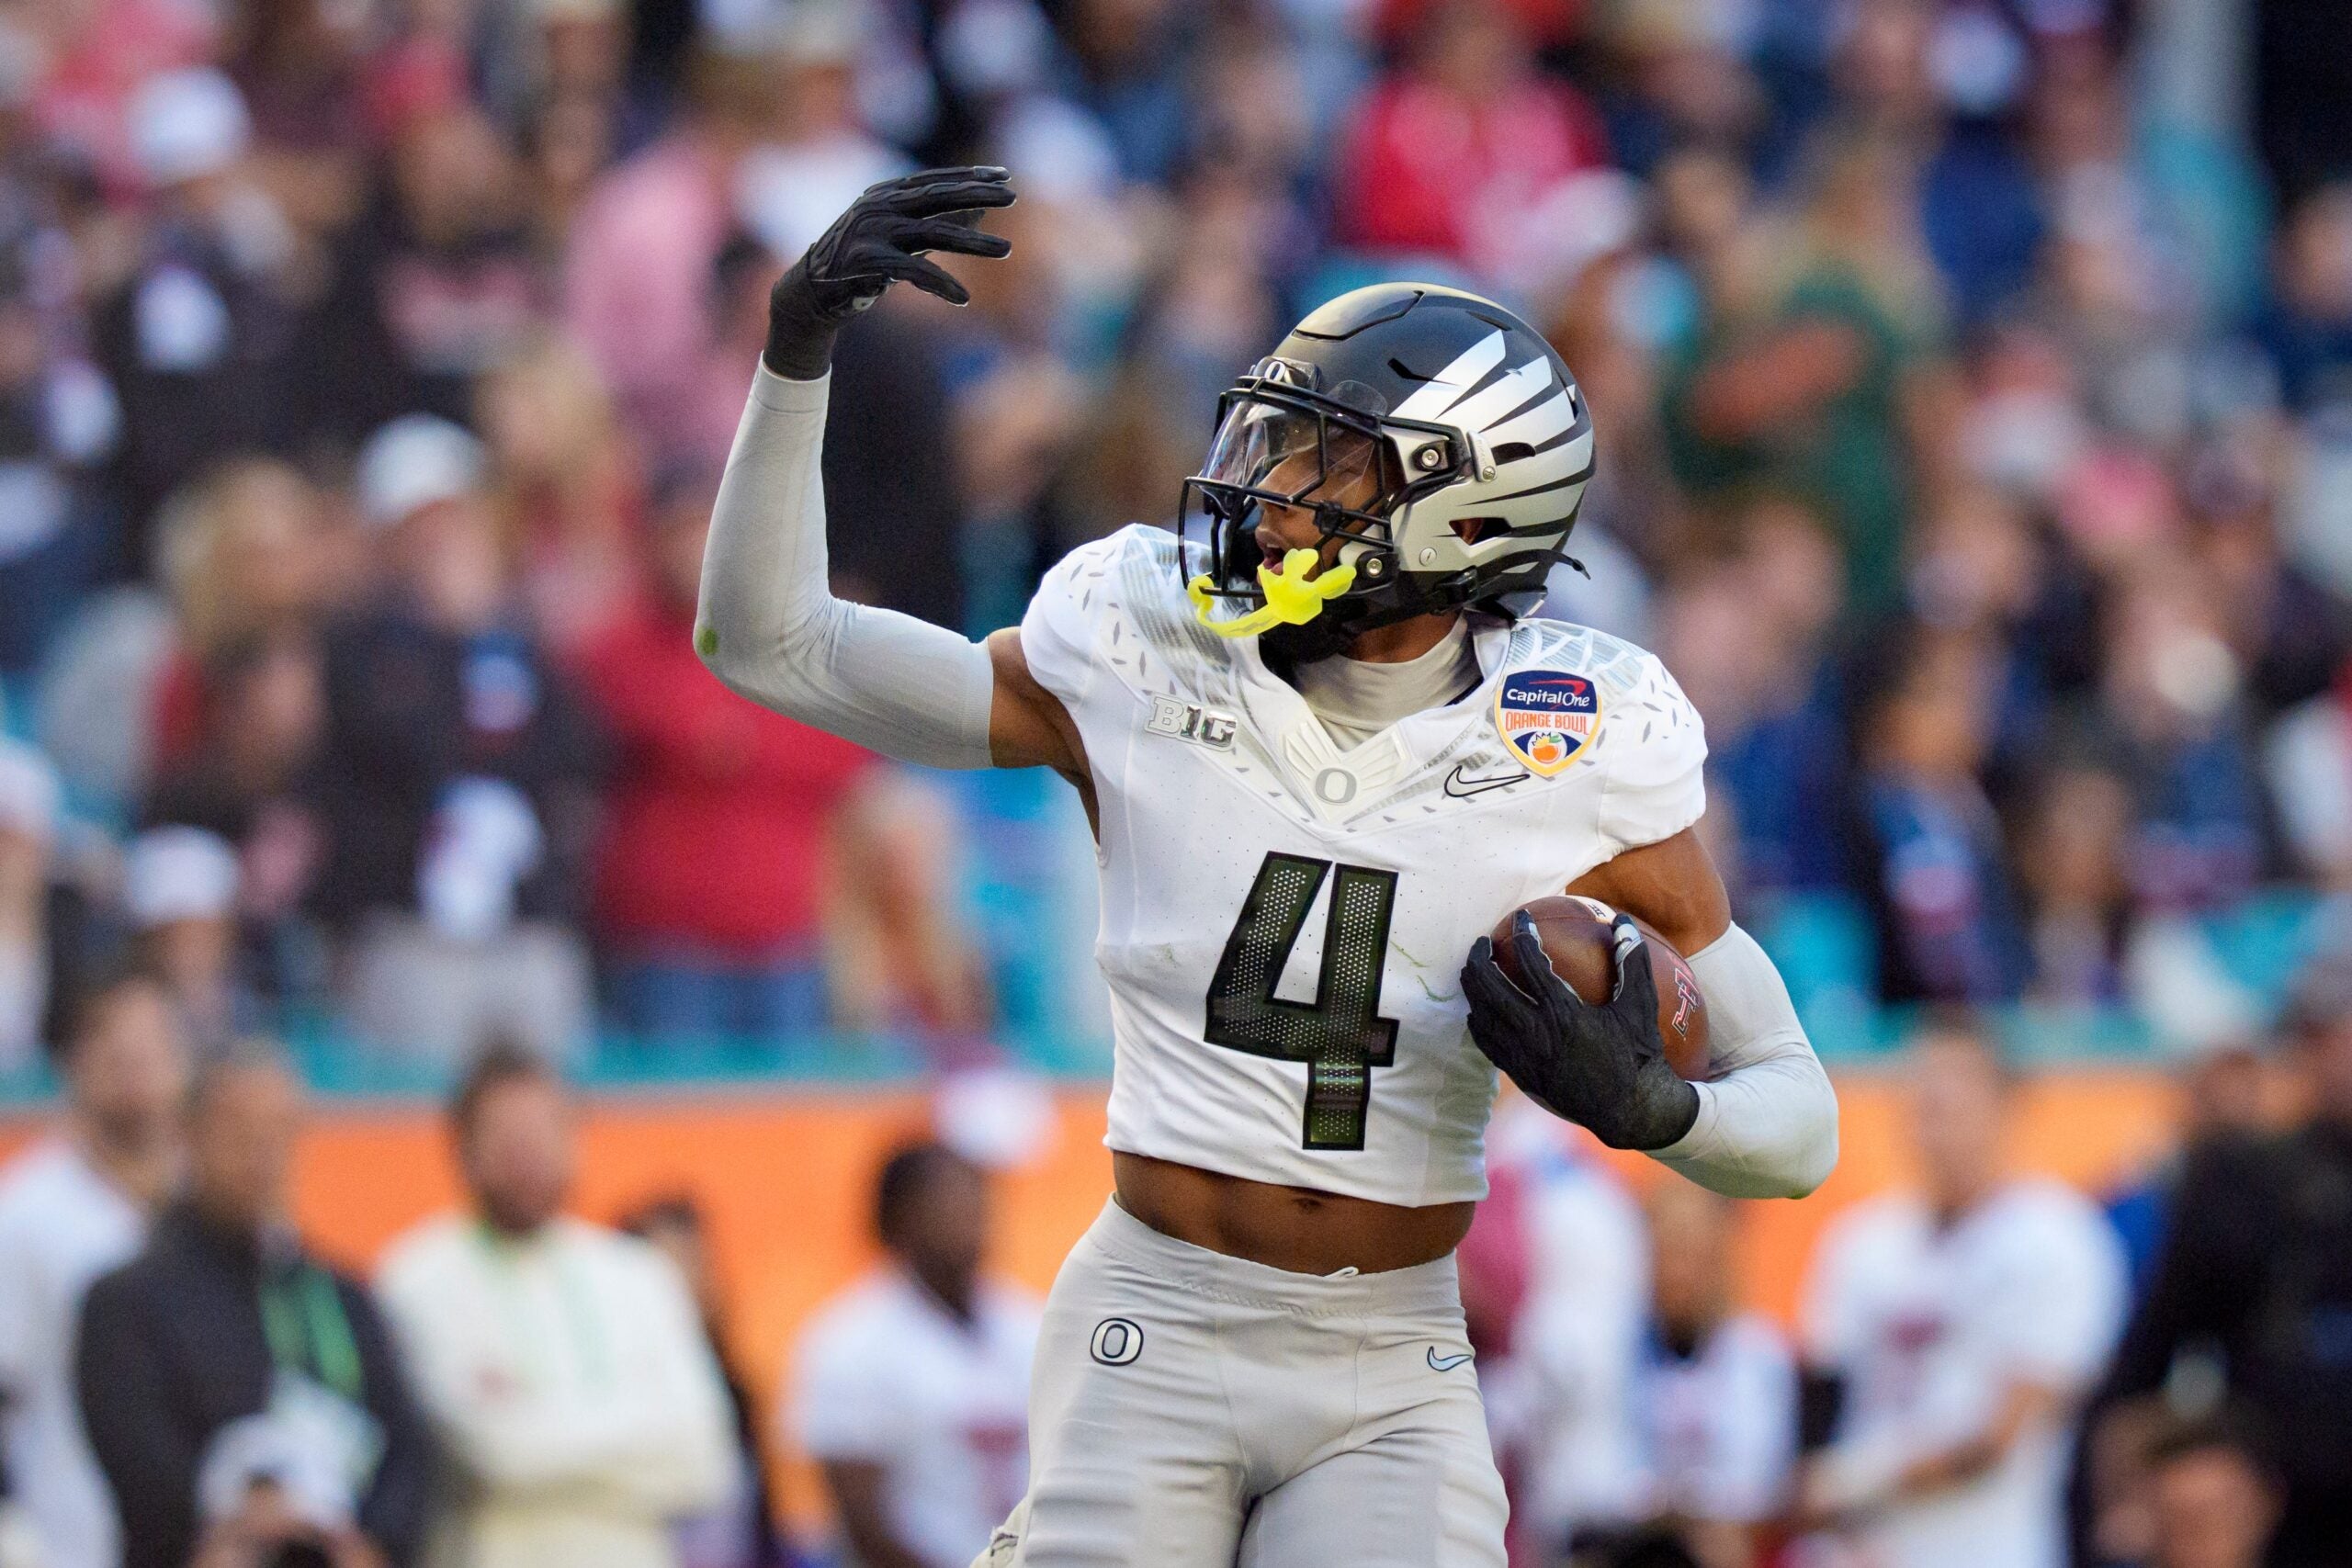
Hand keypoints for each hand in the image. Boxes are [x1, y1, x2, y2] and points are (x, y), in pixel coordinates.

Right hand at [765, 164, 1015, 378]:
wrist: (811, 293)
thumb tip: (982, 210)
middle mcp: (879, 206)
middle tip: (1013, 195)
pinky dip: (940, 285)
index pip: (935, 180)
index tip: (1003, 174)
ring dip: (974, 243)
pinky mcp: (868, 261)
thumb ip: (937, 222)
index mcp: (886, 195)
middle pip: (939, 196)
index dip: (970, 176)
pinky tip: (963, 298)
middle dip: (978, 194)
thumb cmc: (859, 264)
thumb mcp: (901, 238)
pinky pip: (913, 270)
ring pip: (934, 231)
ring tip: (1007, 250)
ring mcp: (873, 231)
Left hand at [1459, 910, 1699, 1150]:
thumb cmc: (1638, 1054)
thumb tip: (1623, 920)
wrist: (1630, 1109)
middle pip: (1491, 988)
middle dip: (1480, 959)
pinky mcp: (1521, 1074)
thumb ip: (1631, 961)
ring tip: (1473, 969)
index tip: (1521, 918)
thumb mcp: (1641, 1006)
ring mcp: (1525, 1057)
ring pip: (1483, 1015)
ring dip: (1473, 988)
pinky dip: (1478, 1021)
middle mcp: (1538, 1034)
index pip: (1532, 964)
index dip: (1523, 936)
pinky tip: (1478, 1010)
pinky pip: (1487, 1044)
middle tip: (1481, 942)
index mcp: (1565, 1013)